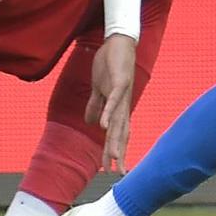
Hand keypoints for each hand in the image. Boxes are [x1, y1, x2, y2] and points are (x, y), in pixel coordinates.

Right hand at [86, 35, 138, 172]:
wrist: (119, 41)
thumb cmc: (110, 64)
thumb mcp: (99, 88)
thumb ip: (96, 106)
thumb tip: (92, 124)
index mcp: (117, 108)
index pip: (116, 134)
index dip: (113, 151)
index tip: (111, 169)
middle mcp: (123, 105)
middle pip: (120, 133)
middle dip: (118, 153)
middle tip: (118, 173)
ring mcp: (123, 94)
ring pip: (118, 122)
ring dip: (115, 140)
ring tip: (113, 158)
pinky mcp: (119, 82)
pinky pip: (113, 101)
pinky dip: (107, 114)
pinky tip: (103, 127)